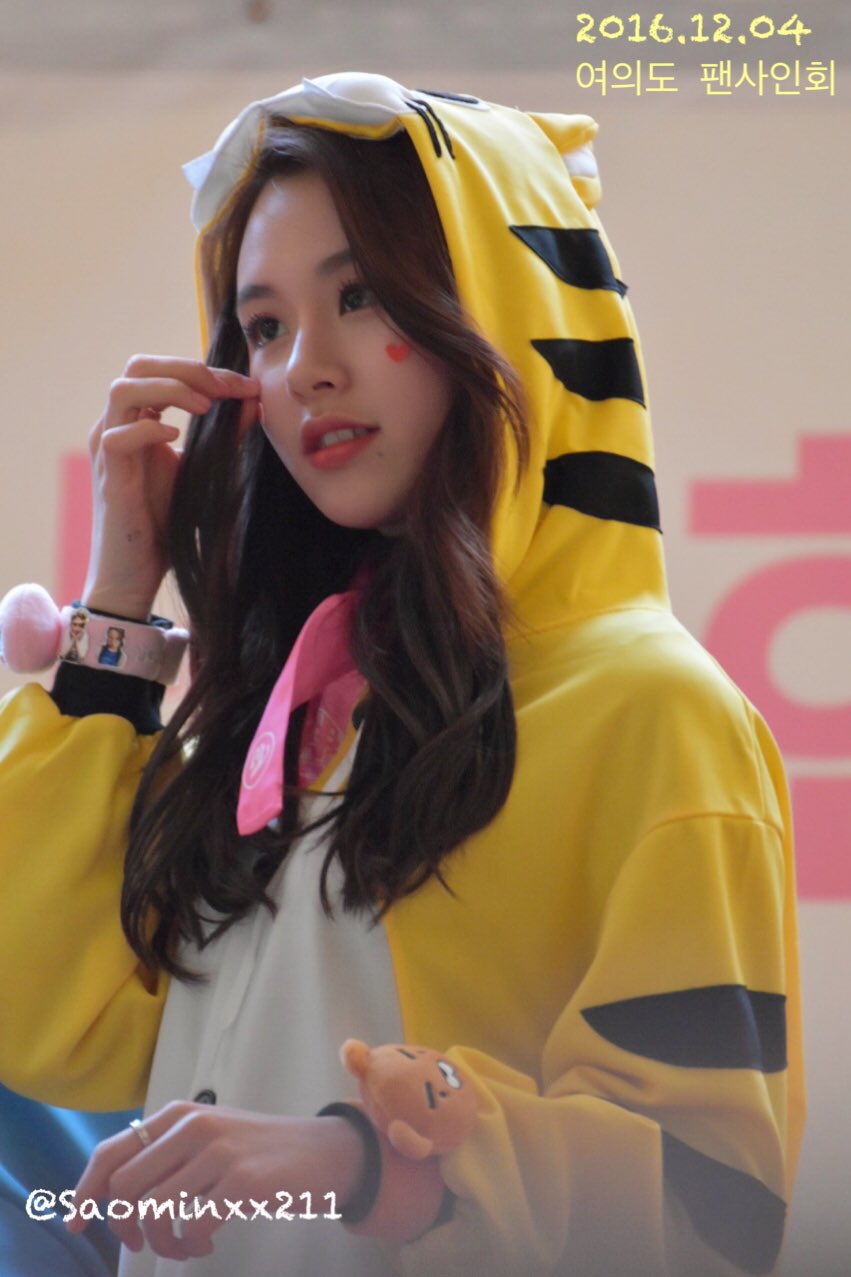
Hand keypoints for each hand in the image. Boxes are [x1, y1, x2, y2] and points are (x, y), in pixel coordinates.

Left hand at [65, 1101, 364, 1260]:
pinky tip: (205, 1242)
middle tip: (144, 1243)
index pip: (111, 1152)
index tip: (76, 1221)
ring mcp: (218, 1152)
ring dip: (161, 1242)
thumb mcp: (208, 1136)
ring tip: (182, 1243)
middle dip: (122, 1226)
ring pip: (153, 1211)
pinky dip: (189, 1246)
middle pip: (123, 1187)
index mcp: (178, 1114)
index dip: (84, 1191)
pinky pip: (191, 1226)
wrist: (324, 1153)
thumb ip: (166, 1153)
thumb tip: (109, 1191)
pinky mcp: (241, 1182)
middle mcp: (194, 1126)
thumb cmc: (259, 1151)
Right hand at [83, 355, 259, 618]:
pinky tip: (178, 440)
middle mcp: (117, 428)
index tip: (246, 386)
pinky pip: (118, 438)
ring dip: (169, 389)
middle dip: (186, 368)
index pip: (162, 370)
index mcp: (137, 422)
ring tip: (205, 408)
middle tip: (225, 389)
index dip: (205, 370)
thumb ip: (225, 439)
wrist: (135, 574)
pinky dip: (150, 430)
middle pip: (137, 366)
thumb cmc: (165, 526)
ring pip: (123, 390)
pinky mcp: (109, 478)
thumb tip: (253, 402)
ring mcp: (108, 450)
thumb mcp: (202, 473)